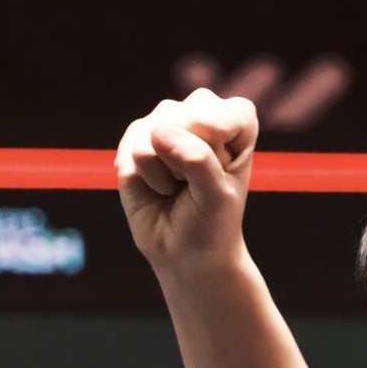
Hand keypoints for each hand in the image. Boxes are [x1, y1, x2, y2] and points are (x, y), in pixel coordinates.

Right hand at [116, 92, 257, 277]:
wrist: (185, 254)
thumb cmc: (211, 225)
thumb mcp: (216, 197)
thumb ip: (196, 160)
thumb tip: (157, 132)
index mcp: (235, 123)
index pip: (234, 113)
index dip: (222, 145)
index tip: (222, 173)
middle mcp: (200, 113)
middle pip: (188, 118)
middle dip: (186, 162)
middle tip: (194, 186)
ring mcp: (166, 121)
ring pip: (154, 132)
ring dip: (162, 172)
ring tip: (175, 188)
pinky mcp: (137, 136)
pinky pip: (131, 146)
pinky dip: (141, 176)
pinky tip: (154, 187)